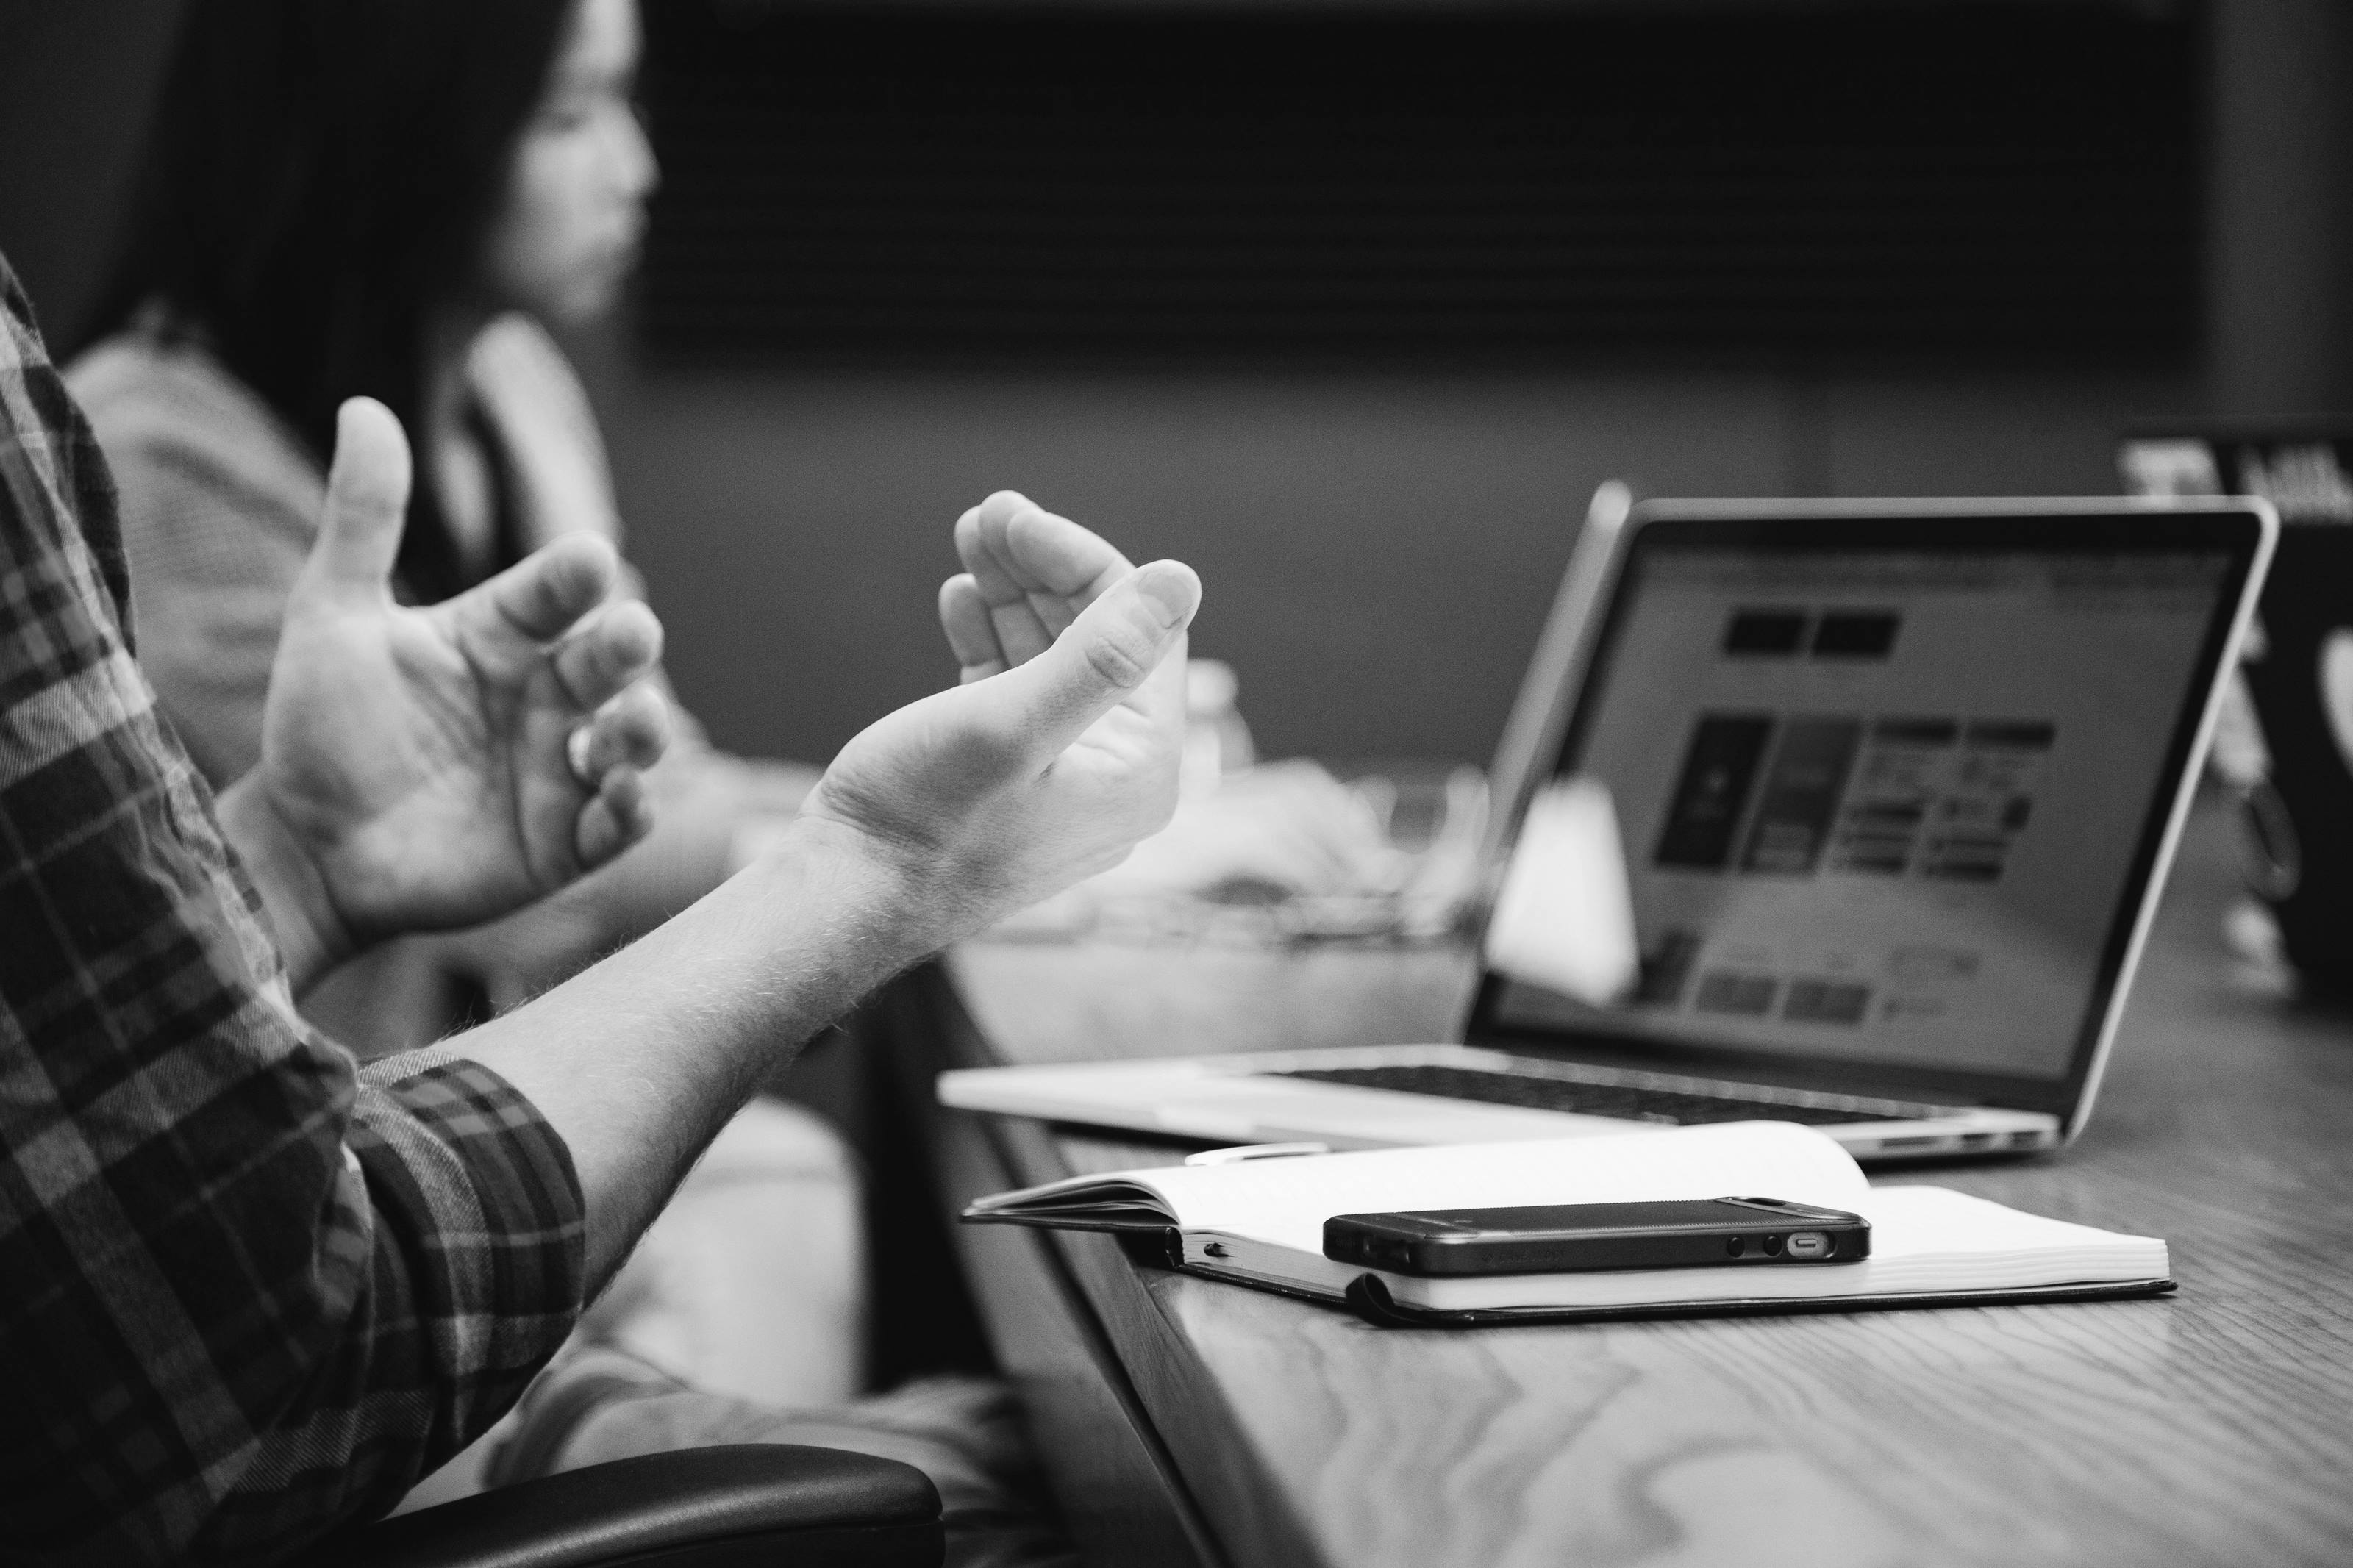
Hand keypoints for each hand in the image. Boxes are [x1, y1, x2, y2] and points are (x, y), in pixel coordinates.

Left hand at [220, 399, 670, 985]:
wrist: (303, 846)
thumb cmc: (320, 727)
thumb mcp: (331, 615)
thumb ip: (363, 519)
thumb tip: (363, 405)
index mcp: (498, 636)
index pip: (551, 593)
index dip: (573, 576)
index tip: (588, 558)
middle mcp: (540, 697)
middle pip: (605, 661)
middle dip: (627, 646)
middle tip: (631, 634)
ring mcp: (558, 769)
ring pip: (630, 739)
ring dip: (644, 730)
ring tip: (632, 724)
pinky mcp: (563, 842)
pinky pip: (617, 824)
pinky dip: (632, 809)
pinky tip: (622, 796)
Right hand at [797, 491, 1201, 952]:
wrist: (842, 899)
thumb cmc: (922, 821)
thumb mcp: (1011, 725)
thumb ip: (1101, 654)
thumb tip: (1183, 578)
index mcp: (1141, 769)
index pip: (1140, 631)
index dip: (1080, 561)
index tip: (1015, 516)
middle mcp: (1114, 776)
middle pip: (1097, 639)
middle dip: (1042, 569)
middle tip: (987, 512)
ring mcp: (1061, 778)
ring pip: (1051, 657)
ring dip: (1012, 593)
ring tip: (969, 536)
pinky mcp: (1008, 778)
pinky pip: (1016, 690)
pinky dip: (990, 638)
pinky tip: (959, 598)